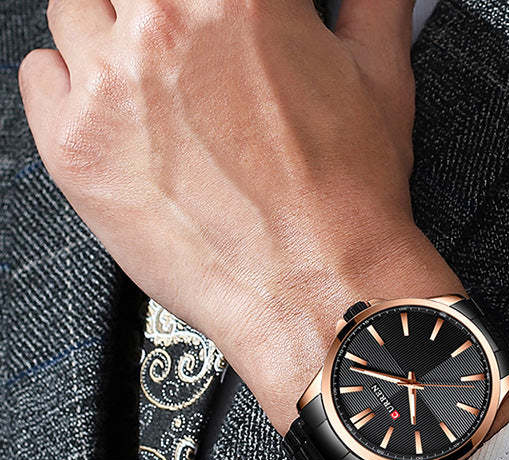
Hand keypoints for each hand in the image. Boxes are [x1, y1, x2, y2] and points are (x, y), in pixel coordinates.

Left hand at [19, 0, 508, 459]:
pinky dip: (69, 85)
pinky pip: (38, 73)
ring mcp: (111, 86)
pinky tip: (118, 117)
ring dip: (110, 33)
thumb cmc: (350, 205)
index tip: (216, 21)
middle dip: (160, 11)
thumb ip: (370, 6)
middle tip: (183, 45)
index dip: (218, 4)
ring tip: (153, 83)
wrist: (324, 294)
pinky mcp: (75, 148)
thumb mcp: (382, 81)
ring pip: (75, 6)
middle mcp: (166, 26)